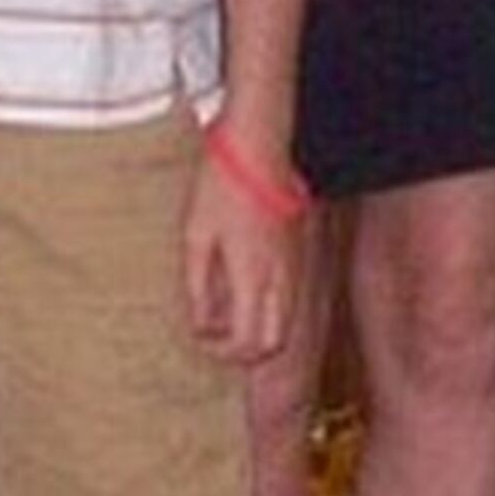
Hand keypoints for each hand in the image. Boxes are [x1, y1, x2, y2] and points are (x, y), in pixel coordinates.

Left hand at [182, 150, 302, 362]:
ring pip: (286, 322)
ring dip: (260, 330)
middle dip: (246, 352)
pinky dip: (270, 309)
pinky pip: (289, 296)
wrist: (259, 143)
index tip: (201, 339)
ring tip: (228, 314)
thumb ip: (198, 287)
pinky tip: (244, 287)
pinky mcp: (298, 249)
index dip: (222, 352)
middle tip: (218, 338)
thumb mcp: (196, 236)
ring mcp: (294, 263)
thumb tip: (201, 323)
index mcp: (252, 277)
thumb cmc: (223, 184)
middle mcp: (280, 277)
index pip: (247, 343)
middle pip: (274, 343)